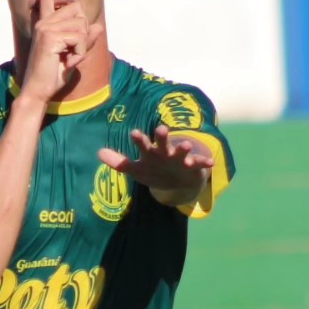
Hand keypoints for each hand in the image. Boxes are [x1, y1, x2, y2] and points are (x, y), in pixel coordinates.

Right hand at [19, 0, 102, 103]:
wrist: (39, 91)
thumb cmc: (53, 75)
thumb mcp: (73, 56)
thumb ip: (84, 40)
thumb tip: (98, 27)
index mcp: (46, 24)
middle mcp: (44, 23)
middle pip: (78, 12)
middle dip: (83, 34)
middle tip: (71, 52)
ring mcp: (46, 29)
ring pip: (81, 27)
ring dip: (81, 47)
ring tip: (67, 59)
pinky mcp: (50, 37)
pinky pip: (79, 39)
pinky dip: (79, 54)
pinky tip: (67, 62)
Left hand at [97, 125, 212, 198]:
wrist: (178, 180)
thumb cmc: (155, 170)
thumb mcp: (136, 169)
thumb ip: (119, 162)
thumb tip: (98, 153)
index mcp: (151, 152)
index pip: (143, 144)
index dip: (139, 139)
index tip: (134, 133)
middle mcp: (165, 152)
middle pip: (162, 142)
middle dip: (162, 137)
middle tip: (160, 128)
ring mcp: (180, 158)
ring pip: (182, 151)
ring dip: (184, 148)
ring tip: (186, 144)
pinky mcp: (193, 166)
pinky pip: (199, 164)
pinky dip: (204, 163)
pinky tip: (210, 163)